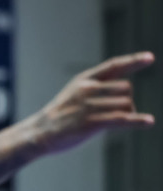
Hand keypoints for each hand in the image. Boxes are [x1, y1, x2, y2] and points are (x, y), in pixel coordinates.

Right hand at [32, 52, 154, 154]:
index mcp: (83, 79)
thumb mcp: (75, 93)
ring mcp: (88, 106)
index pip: (113, 66)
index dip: (133, 61)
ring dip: (127, 114)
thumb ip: (98, 89)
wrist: (39, 133)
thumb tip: (128, 94)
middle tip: (116, 112)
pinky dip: (137, 121)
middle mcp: (87, 89)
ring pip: (126, 104)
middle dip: (127, 100)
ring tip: (111, 122)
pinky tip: (148, 122)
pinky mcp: (90, 123)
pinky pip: (121, 119)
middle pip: (126, 88)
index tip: (150, 58)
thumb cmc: (61, 114)